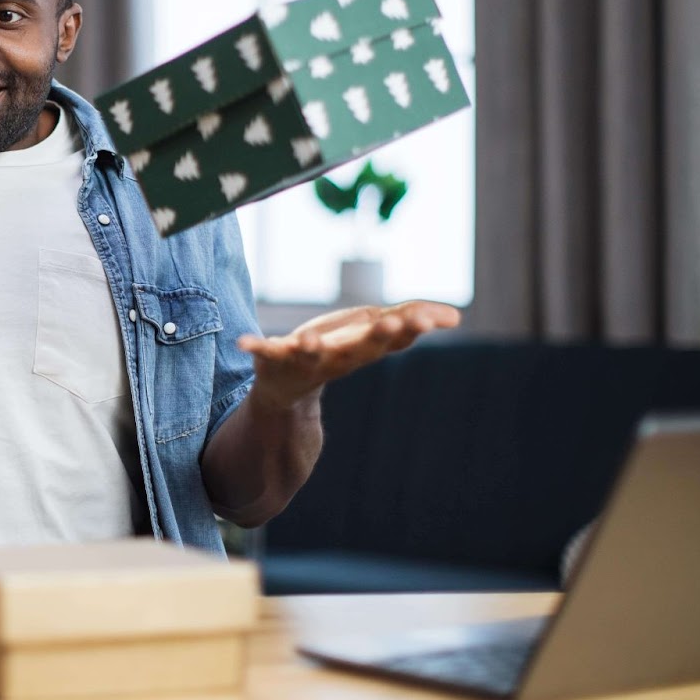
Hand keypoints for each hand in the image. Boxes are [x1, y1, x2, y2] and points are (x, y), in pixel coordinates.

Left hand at [238, 300, 459, 407]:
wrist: (288, 383)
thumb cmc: (337, 348)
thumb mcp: (373, 330)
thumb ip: (411, 320)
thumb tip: (455, 316)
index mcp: (364, 348)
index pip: (392, 339)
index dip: (409, 328)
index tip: (424, 319)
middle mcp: (338, 358)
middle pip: (360, 350)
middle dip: (377, 338)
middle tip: (396, 324)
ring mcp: (304, 361)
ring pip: (312, 357)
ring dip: (312, 350)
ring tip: (309, 341)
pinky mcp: (272, 360)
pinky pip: (263, 354)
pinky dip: (254, 349)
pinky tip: (244, 342)